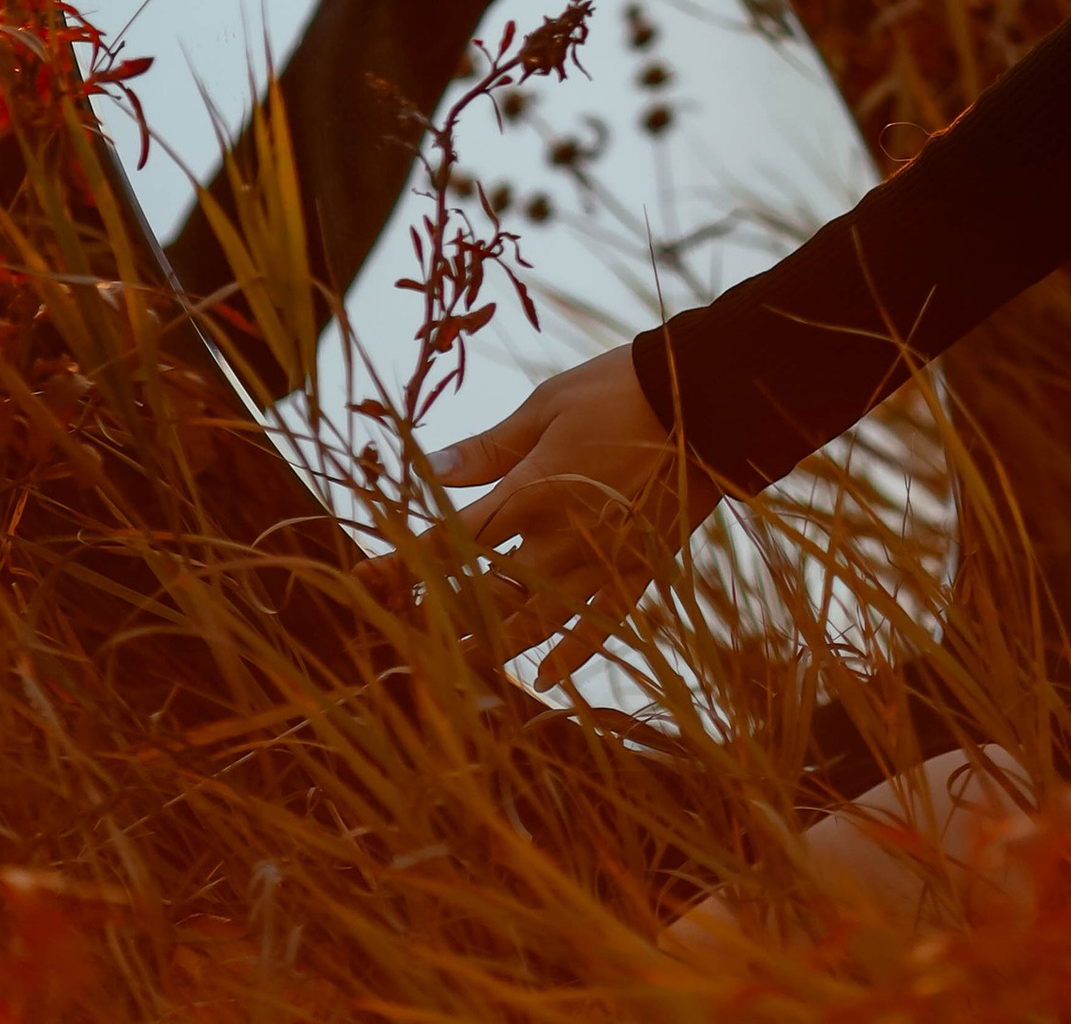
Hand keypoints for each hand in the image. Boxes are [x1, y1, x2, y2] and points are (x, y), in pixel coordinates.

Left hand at [401, 339, 716, 689]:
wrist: (707, 403)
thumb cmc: (618, 391)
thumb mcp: (547, 406)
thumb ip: (490, 448)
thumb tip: (430, 471)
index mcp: (531, 493)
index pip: (452, 540)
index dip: (404, 562)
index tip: (363, 580)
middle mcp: (558, 541)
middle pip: (484, 592)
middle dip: (438, 613)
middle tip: (400, 630)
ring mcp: (598, 564)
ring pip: (532, 621)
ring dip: (490, 643)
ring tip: (454, 661)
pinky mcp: (636, 573)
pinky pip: (598, 629)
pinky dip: (570, 656)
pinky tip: (542, 679)